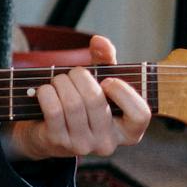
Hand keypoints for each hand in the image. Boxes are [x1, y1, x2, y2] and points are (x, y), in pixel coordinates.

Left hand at [3, 35, 150, 162]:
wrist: (48, 132)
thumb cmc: (82, 105)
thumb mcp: (100, 82)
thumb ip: (106, 60)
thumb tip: (99, 41)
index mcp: (128, 132)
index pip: (140, 114)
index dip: (123, 92)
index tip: (108, 81)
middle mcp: (108, 143)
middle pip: (96, 101)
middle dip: (80, 77)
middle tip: (74, 73)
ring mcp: (83, 146)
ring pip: (73, 104)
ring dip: (61, 83)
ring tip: (59, 80)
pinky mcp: (58, 143)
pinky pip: (54, 110)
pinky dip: (47, 93)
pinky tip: (46, 90)